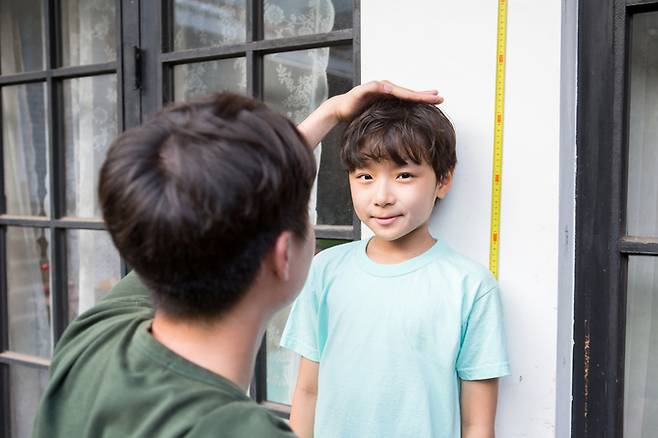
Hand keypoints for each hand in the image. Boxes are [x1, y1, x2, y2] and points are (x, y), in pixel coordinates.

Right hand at [298, 80, 443, 148]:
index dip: (424, 99)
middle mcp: (387, 89)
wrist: (340, 109)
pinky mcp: (367, 88)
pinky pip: (380, 88)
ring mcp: (377, 87)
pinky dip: (388, 90)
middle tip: (439, 96)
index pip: (411, 98)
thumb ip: (390, 123)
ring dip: (410, 92)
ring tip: (423, 95)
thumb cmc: (360, 115)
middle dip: (423, 94)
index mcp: (391, 97)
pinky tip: (397, 92)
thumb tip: (404, 136)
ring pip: (397, 90)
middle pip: (408, 92)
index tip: (439, 101)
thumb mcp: (378, 120)